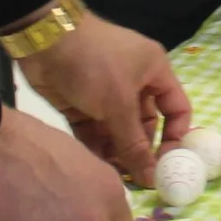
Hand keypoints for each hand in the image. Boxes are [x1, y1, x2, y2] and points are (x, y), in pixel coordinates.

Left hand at [17, 13, 192, 185]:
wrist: (44, 41)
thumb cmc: (95, 64)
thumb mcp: (119, 103)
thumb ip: (134, 143)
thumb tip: (151, 178)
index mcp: (154, 72)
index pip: (176, 108)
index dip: (174, 136)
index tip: (165, 164)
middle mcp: (133, 84)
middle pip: (144, 125)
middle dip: (140, 150)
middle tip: (135, 178)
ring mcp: (105, 95)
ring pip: (117, 132)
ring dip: (117, 153)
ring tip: (114, 176)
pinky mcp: (80, 105)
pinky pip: (93, 132)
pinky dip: (95, 148)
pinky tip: (95, 168)